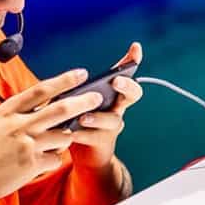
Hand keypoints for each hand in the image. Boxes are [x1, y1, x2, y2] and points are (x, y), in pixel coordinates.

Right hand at [0, 66, 96, 204]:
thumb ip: (16, 116)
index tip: (81, 74)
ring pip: (64, 136)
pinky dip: (53, 159)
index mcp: (7, 111)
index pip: (42, 90)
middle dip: (84, 101)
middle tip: (97, 97)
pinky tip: (41, 162)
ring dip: (66, 137)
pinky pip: (56, 158)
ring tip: (59, 139)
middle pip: (61, 109)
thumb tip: (42, 110)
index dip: (64, 80)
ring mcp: (27, 145)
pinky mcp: (32, 165)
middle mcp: (19, 125)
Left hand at [68, 41, 143, 169]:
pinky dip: (81, 135)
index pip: (128, 74)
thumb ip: (78, 90)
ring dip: (97, 117)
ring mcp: (112, 127)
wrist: (86, 156)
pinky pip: (94, 138)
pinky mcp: (103, 143)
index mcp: (113, 95)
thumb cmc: (81, 122)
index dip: (133, 61)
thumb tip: (69, 76)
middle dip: (127, 86)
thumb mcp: (79, 101)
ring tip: (82, 118)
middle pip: (132, 94)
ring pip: (112, 119)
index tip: (135, 47)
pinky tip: (69, 133)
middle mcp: (118, 108)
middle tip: (116, 81)